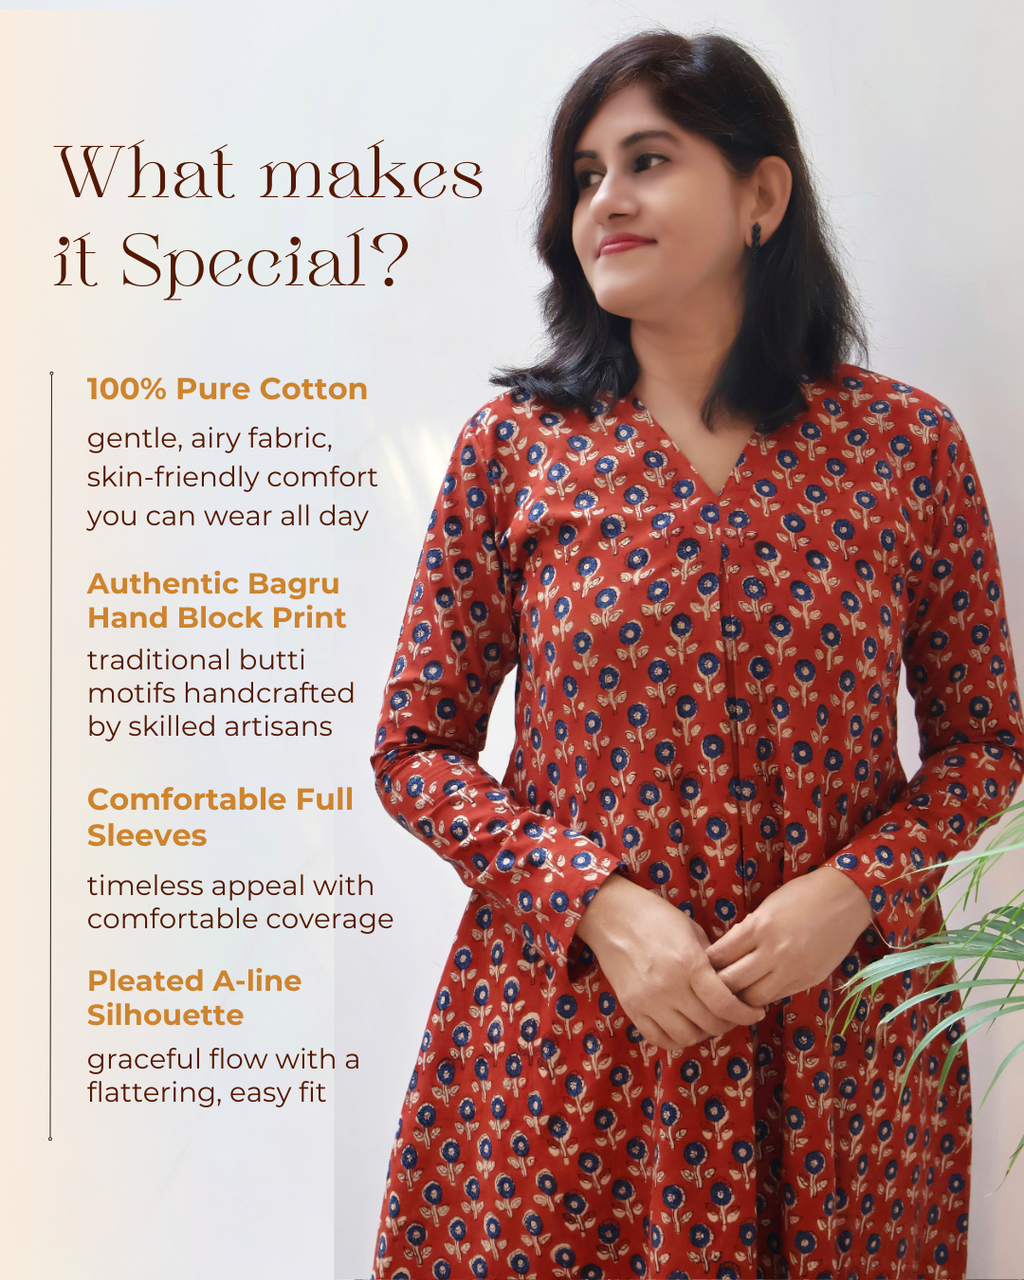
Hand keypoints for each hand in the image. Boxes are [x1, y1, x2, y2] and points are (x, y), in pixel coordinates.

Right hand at [576, 874, 766, 1050]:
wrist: (611, 916)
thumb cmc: (656, 917)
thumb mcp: (692, 931)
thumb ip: (711, 961)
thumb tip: (731, 984)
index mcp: (689, 964)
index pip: (725, 1004)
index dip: (745, 1014)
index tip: (755, 1013)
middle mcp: (670, 988)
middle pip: (710, 1024)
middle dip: (728, 1023)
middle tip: (732, 1016)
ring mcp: (648, 1002)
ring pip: (687, 1037)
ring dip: (704, 1033)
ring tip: (707, 1021)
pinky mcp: (632, 1009)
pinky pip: (659, 1039)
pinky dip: (677, 1039)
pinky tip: (684, 1027)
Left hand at [704, 866, 874, 1006]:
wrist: (844, 899)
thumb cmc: (801, 896)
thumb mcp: (766, 908)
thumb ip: (747, 932)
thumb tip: (726, 954)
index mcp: (758, 927)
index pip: (719, 956)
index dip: (706, 965)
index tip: (700, 967)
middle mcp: (773, 951)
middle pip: (732, 982)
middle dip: (718, 987)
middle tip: (710, 988)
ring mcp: (792, 969)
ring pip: (754, 998)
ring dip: (741, 998)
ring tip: (733, 995)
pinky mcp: (808, 980)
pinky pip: (777, 996)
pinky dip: (764, 996)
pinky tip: (758, 991)